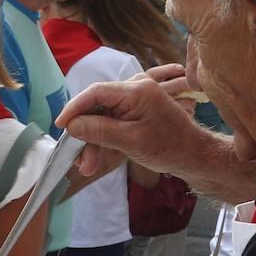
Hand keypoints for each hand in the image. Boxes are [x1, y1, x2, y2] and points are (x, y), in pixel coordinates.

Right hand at [57, 66, 203, 179]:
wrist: (194, 156)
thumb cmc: (169, 148)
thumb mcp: (130, 141)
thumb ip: (99, 131)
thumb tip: (72, 125)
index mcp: (137, 91)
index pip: (96, 93)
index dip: (74, 108)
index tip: (61, 125)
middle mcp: (135, 89)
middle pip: (97, 106)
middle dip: (85, 133)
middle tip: (80, 160)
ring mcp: (136, 99)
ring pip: (102, 116)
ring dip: (94, 140)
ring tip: (90, 166)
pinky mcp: (136, 110)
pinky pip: (112, 120)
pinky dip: (104, 137)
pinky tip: (97, 156)